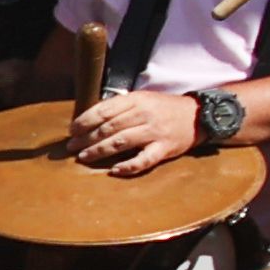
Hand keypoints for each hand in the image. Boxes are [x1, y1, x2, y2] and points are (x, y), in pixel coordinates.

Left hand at [68, 88, 199, 176]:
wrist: (197, 115)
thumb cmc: (164, 109)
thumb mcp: (143, 99)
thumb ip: (120, 107)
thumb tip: (90, 118)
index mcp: (136, 100)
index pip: (104, 110)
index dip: (85, 121)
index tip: (72, 130)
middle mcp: (144, 114)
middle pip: (109, 128)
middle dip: (86, 138)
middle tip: (72, 147)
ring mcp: (154, 132)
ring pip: (121, 142)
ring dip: (99, 151)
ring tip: (83, 157)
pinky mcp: (164, 148)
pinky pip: (144, 160)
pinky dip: (128, 166)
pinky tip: (114, 170)